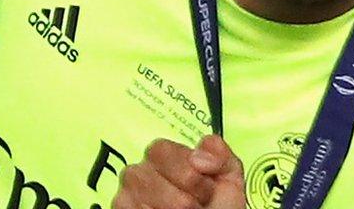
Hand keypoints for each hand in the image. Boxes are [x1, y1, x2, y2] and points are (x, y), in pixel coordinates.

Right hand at [112, 137, 244, 208]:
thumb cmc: (217, 207)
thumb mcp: (228, 179)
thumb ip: (221, 156)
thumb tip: (201, 152)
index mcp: (165, 157)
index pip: (159, 150)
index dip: (185, 169)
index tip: (206, 188)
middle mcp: (140, 172)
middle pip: (148, 177)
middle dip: (182, 198)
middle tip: (197, 206)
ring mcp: (125, 195)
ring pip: (142, 201)